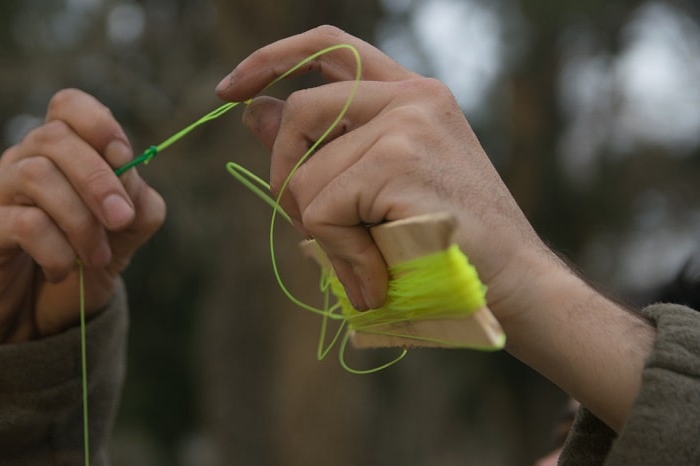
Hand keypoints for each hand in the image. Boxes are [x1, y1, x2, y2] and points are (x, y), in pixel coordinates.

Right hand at [0, 89, 165, 343]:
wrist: (39, 319)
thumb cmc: (83, 264)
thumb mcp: (125, 236)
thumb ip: (140, 206)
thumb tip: (134, 185)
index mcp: (63, 152)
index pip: (68, 106)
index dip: (97, 122)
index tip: (124, 157)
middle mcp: (26, 160)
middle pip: (56, 137)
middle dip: (99, 179)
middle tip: (121, 220)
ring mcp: (1, 191)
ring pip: (38, 175)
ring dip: (79, 220)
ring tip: (96, 257)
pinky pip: (22, 222)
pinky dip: (55, 249)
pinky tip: (62, 271)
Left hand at [218, 26, 654, 430]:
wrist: (515, 285)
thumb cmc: (445, 243)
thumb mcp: (376, 188)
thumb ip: (319, 146)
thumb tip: (252, 110)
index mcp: (410, 94)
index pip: (329, 46)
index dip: (272, 59)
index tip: (230, 91)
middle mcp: (412, 97)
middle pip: (299, 111)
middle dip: (286, 176)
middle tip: (314, 227)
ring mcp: (408, 123)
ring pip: (306, 176)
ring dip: (324, 235)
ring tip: (369, 264)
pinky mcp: (400, 160)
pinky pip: (323, 210)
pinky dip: (339, 255)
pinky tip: (376, 277)